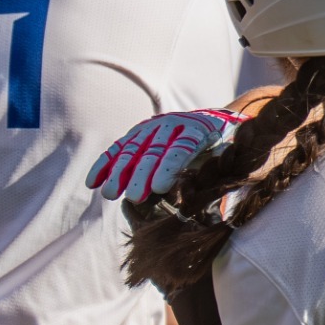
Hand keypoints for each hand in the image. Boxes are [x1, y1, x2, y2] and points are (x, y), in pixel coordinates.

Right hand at [87, 110, 243, 203]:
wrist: (217, 120)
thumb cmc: (226, 148)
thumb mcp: (232, 158)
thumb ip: (224, 176)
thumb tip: (221, 205)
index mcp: (199, 130)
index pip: (182, 148)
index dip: (169, 167)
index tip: (158, 188)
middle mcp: (173, 124)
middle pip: (153, 150)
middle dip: (141, 174)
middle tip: (133, 197)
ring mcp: (153, 126)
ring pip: (132, 148)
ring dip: (119, 172)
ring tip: (110, 194)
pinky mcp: (138, 132)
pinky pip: (118, 148)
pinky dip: (104, 164)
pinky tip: (93, 182)